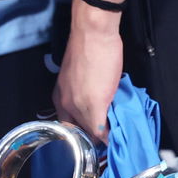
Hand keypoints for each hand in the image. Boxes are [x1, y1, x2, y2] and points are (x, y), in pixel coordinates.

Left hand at [54, 7, 122, 141]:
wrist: (92, 34)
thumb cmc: (87, 48)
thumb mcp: (79, 76)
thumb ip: (85, 92)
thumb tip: (98, 104)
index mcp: (60, 96)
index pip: (68, 126)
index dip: (82, 135)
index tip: (95, 139)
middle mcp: (65, 104)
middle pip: (79, 132)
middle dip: (92, 140)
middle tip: (106, 142)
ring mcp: (79, 106)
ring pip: (90, 133)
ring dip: (102, 139)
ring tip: (114, 140)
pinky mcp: (95, 105)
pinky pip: (100, 130)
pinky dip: (109, 136)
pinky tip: (117, 137)